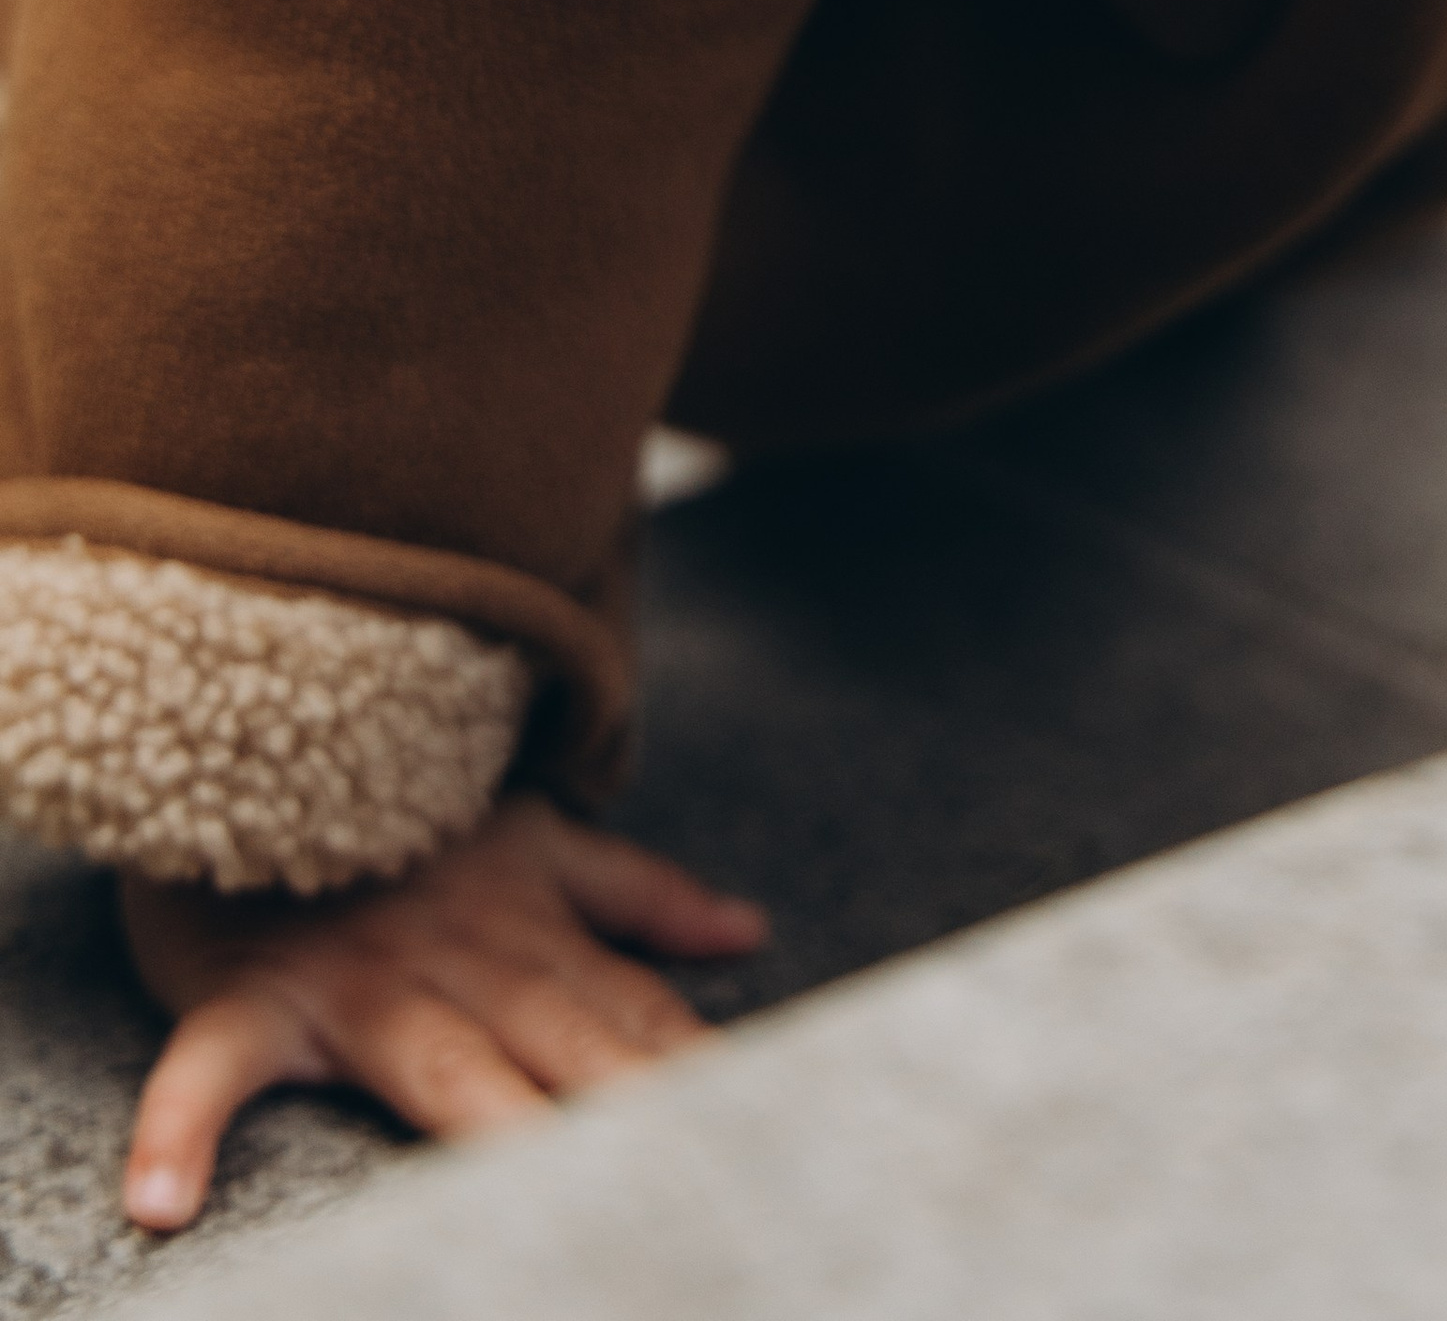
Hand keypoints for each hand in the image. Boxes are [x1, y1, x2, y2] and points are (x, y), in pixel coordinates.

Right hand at [118, 793, 766, 1232]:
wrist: (276, 755)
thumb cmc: (416, 832)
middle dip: (628, 1102)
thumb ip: (642, 896)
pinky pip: (215, 1065)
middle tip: (688, 1167)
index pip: (638, 1014)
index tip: (772, 1121)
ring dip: (480, 1116)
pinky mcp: (255, 993)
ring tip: (516, 1186)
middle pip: (565, 1042)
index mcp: (535, 936)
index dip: (700, 1068)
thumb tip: (750, 936)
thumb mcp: (541, 845)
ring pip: (436, 1061)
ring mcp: (360, 981)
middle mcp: (464, 963)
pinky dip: (184, 1125)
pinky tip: (163, 1202)